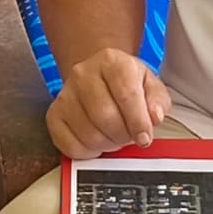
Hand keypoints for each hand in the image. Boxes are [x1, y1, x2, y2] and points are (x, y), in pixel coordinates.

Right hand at [45, 47, 169, 157]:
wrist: (98, 78)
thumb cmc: (126, 84)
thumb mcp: (150, 85)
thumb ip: (158, 100)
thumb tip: (155, 116)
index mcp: (112, 61)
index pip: (126, 95)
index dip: (138, 122)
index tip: (145, 137)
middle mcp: (84, 73)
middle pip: (105, 116)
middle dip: (123, 135)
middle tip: (129, 136)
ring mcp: (65, 94)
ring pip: (88, 134)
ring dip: (107, 144)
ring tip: (114, 136)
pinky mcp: (54, 114)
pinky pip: (70, 145)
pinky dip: (88, 152)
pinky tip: (97, 141)